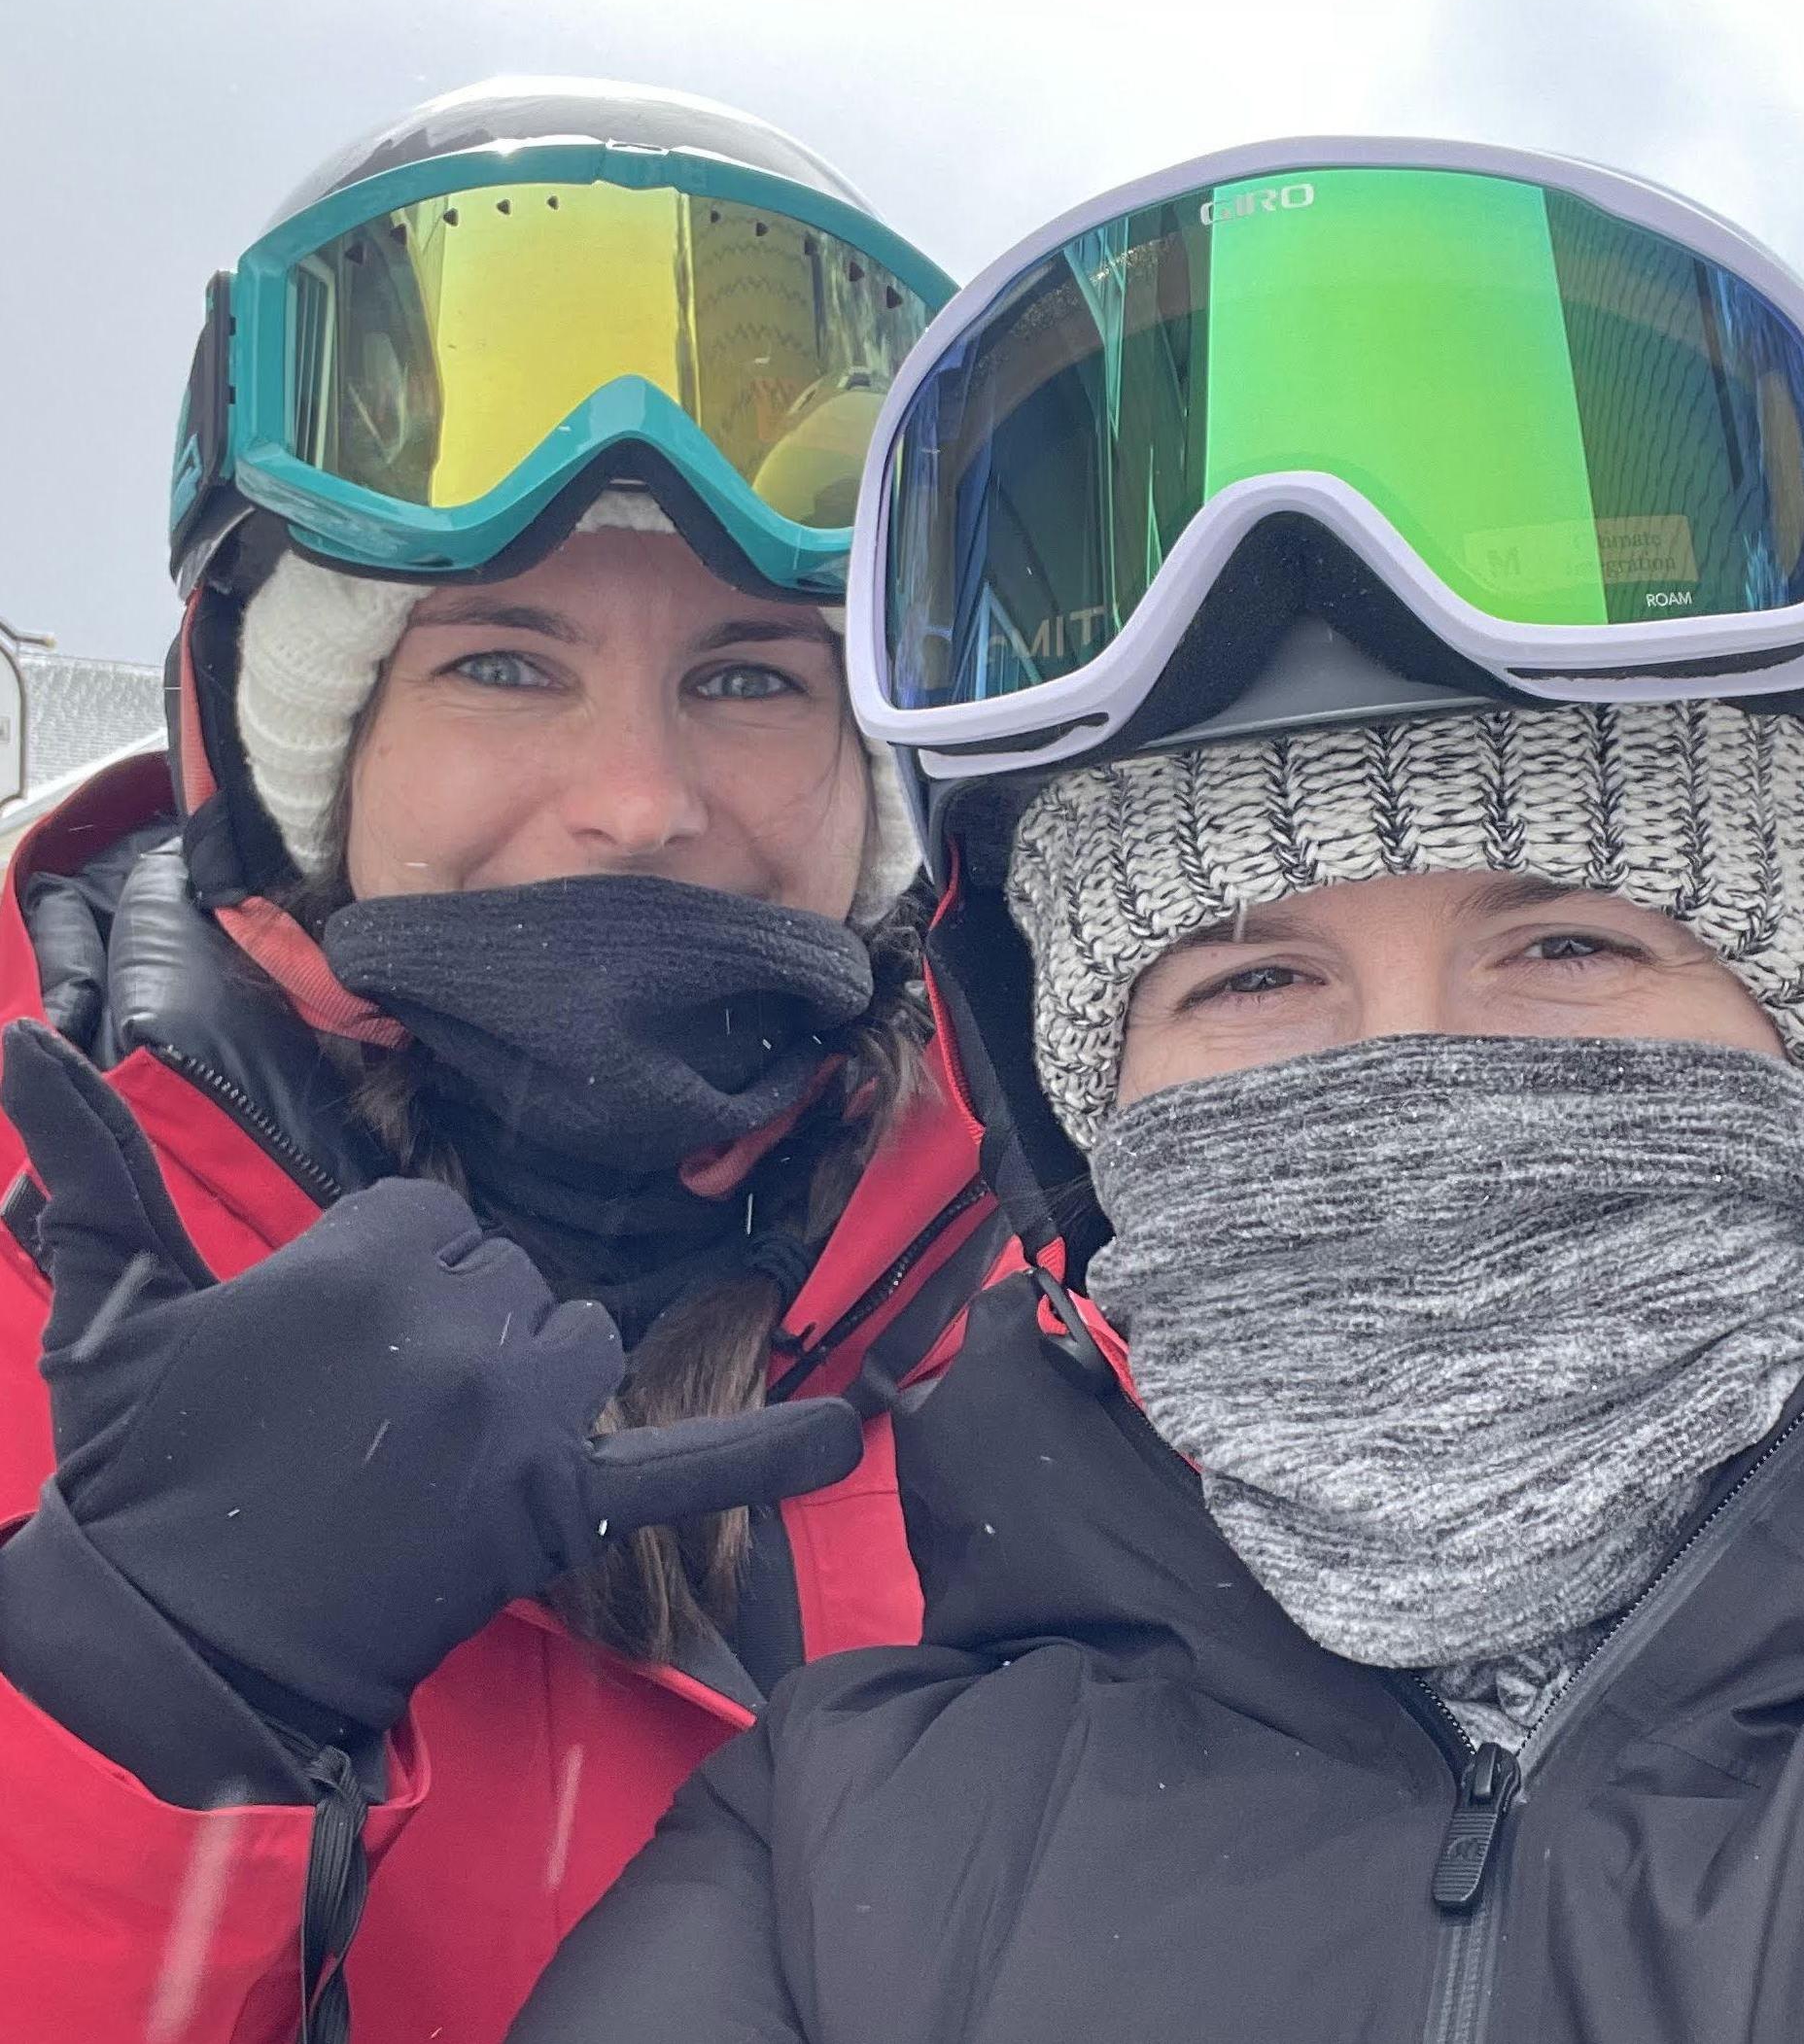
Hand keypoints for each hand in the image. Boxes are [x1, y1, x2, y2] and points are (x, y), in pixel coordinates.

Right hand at [1, 1020, 862, 1732]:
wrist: (180, 1645)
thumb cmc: (146, 1476)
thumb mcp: (112, 1311)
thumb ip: (96, 1170)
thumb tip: (16, 1036)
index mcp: (364, 1258)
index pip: (432, 1220)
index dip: (385, 1281)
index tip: (329, 1350)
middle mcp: (454, 1323)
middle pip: (509, 1278)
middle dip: (453, 1332)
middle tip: (365, 1420)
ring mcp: (515, 1417)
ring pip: (575, 1343)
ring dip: (529, 1381)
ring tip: (435, 1450)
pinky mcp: (554, 1508)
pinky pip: (683, 1465)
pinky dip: (766, 1454)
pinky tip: (844, 1432)